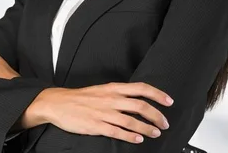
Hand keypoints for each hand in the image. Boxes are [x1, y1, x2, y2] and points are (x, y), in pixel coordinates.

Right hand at [35, 82, 172, 143]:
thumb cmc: (80, 98)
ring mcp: (103, 113)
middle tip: (164, 123)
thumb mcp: (100, 90)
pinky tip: (138, 139)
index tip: (169, 101)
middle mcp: (110, 99)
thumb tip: (136, 99)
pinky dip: (130, 136)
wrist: (58, 103)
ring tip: (155, 133)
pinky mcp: (96, 125)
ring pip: (131, 121)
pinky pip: (117, 131)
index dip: (157, 95)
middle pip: (140, 106)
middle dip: (156, 115)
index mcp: (112, 88)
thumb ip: (117, 94)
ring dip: (147, 128)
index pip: (140, 88)